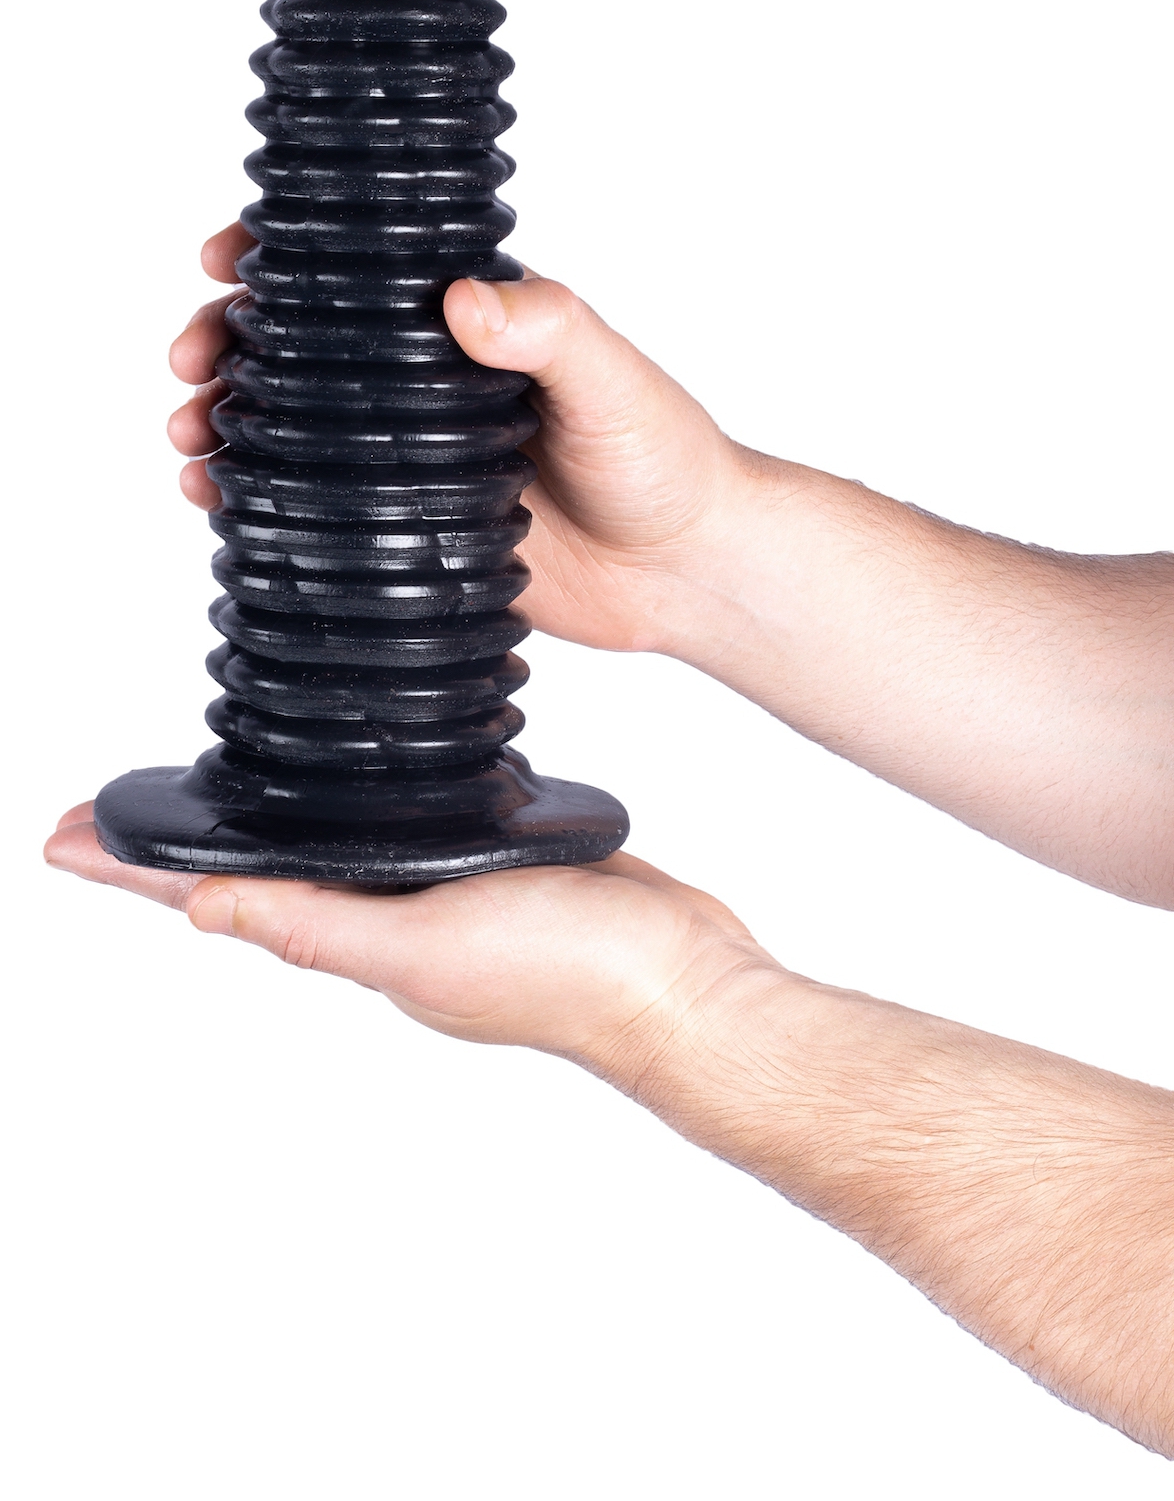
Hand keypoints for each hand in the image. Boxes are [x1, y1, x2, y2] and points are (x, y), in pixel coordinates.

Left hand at [43, 804, 774, 1077]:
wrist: (684, 984)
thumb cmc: (571, 978)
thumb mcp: (428, 948)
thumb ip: (320, 925)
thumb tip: (202, 908)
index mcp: (358, 940)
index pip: (222, 897)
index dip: (136, 870)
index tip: (62, 837)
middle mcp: (387, 921)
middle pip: (258, 873)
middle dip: (181, 845)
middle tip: (112, 812)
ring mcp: (442, 895)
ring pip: (330, 851)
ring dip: (264, 825)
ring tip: (217, 794)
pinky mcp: (495, 865)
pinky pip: (405, 832)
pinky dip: (361, 811)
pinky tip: (365, 788)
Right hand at [169, 222, 758, 653]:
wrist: (686, 572)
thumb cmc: (665, 460)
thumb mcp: (613, 382)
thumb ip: (548, 332)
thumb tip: (464, 299)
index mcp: (471, 327)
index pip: (359, 273)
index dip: (281, 260)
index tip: (225, 262)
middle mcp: (431, 385)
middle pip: (304, 348)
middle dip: (229, 345)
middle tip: (191, 365)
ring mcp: (414, 460)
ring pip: (298, 427)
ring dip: (230, 422)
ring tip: (190, 441)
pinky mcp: (412, 532)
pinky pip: (320, 507)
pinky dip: (261, 499)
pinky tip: (221, 501)